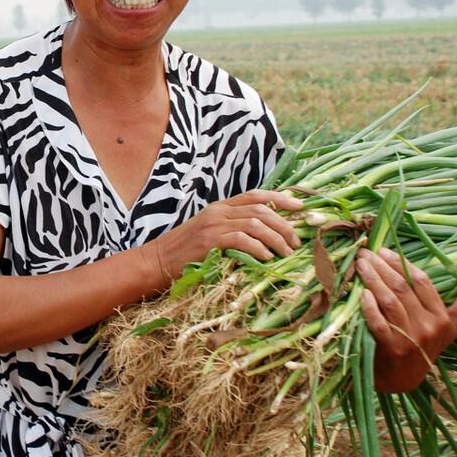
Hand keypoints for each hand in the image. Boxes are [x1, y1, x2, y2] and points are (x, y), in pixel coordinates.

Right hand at [153, 190, 303, 282]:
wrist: (156, 261)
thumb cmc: (184, 252)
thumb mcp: (210, 234)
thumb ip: (232, 229)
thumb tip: (265, 236)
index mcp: (220, 206)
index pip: (256, 195)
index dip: (281, 198)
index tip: (300, 207)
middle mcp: (218, 211)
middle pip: (261, 209)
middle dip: (284, 224)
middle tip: (296, 241)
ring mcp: (213, 224)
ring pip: (255, 223)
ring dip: (276, 238)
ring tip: (286, 252)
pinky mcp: (209, 241)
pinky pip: (242, 239)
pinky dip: (259, 248)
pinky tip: (266, 258)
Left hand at [357, 248, 456, 392]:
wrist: (402, 380)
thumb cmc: (425, 347)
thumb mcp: (449, 329)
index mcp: (442, 318)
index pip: (422, 282)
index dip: (402, 263)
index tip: (385, 250)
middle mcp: (429, 327)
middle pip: (403, 288)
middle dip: (382, 267)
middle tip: (367, 253)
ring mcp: (411, 339)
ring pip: (390, 301)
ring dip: (373, 279)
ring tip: (361, 265)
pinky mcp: (392, 350)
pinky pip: (379, 323)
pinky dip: (369, 307)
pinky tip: (361, 293)